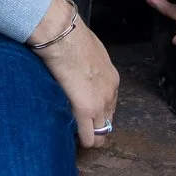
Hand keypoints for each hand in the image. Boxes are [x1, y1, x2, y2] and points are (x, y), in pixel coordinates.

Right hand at [28, 0, 118, 148]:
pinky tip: (70, 136)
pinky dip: (81, 140)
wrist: (64, 35)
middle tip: (79, 127)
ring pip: (101, 134)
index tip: (85, 114)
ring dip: (89, 135)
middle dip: (95, 127)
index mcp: (111, 79)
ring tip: (74, 133)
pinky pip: (88, 138)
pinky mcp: (85, 111)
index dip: (97, 112)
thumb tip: (79, 67)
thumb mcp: (89, 51)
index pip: (109, 105)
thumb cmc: (71, 37)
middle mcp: (110, 93)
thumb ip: (89, 65)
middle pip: (108, 122)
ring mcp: (100, 104)